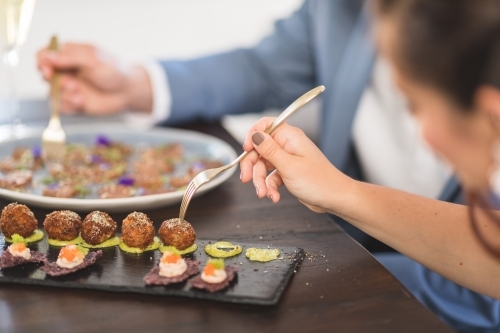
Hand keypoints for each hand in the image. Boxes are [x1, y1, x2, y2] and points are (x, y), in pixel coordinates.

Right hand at [37, 43, 152, 114]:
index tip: (48, 70)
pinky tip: (82, 102)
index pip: (44, 55)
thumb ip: (70, 58)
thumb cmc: (114, 71)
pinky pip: (61, 107)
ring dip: (64, 95)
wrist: (128, 92)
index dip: (42, 63)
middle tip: (72, 85)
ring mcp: (69, 87)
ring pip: (52, 93)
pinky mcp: (74, 102)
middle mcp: (66, 71)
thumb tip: (47, 56)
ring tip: (80, 96)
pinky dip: (69, 105)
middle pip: (45, 75)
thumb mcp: (92, 59)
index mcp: (68, 55)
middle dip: (57, 82)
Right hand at [240, 117, 353, 213]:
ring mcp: (287, 159)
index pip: (265, 126)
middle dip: (252, 166)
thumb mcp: (289, 166)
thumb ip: (269, 149)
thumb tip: (254, 135)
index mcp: (289, 137)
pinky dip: (270, 187)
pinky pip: (271, 177)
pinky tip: (274, 196)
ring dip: (260, 181)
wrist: (334, 199)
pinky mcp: (288, 172)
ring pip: (263, 165)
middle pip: (259, 149)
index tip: (246, 150)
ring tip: (263, 193)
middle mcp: (287, 146)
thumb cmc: (319, 181)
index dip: (252, 136)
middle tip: (246, 179)